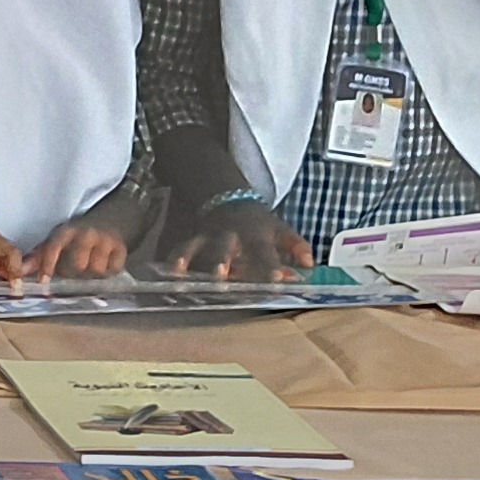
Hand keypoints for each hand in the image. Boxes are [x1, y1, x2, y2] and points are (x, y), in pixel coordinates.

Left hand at [25, 220, 130, 279]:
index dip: (47, 266)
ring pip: (96, 270)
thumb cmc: (75, 238)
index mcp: (66, 231)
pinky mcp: (122, 250)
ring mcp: (106, 241)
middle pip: (77, 265)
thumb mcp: (55, 241)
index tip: (44, 281)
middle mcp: (87, 234)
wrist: (107, 223)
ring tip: (87, 268)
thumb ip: (37, 257)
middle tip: (71, 272)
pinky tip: (101, 266)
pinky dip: (106, 273)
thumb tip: (19, 272)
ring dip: (90, 274)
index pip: (54, 248)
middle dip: (72, 273)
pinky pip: (112, 271)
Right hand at [171, 200, 310, 281]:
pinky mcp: (194, 239)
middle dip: (221, 260)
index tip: (276, 279)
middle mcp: (230, 237)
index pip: (264, 252)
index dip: (270, 265)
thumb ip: (296, 247)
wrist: (230, 199)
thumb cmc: (259, 224)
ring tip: (182, 273)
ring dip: (191, 260)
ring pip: (199, 248)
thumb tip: (310, 265)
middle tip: (220, 275)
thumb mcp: (281, 230)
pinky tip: (169, 271)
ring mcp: (209, 237)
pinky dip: (175, 258)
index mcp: (255, 235)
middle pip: (226, 248)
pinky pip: (182, 248)